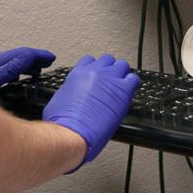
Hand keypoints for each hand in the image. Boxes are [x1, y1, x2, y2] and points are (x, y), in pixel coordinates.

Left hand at [0, 47, 55, 97]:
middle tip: (48, 63)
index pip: (21, 54)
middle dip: (33, 59)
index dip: (38, 55)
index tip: (51, 58)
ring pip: (11, 64)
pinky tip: (16, 80)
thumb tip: (27, 60)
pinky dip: (16, 72)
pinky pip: (5, 72)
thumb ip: (7, 70)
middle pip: (16, 57)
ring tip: (37, 72)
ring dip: (26, 65)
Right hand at [43, 54, 139, 170]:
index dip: (94, 68)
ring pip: (122, 65)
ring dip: (121, 75)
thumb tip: (69, 97)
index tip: (96, 75)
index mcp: (78, 73)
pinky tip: (128, 93)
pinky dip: (132, 84)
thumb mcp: (58, 100)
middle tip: (109, 81)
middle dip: (109, 70)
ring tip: (120, 86)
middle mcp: (95, 72)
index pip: (90, 60)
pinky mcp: (123, 91)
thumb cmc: (63, 122)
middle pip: (108, 60)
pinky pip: (134, 80)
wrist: (72, 132)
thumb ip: (68, 92)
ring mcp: (110, 79)